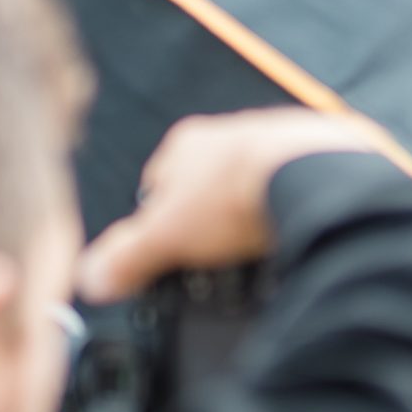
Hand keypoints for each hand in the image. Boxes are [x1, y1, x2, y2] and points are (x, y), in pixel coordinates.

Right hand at [79, 108, 406, 300]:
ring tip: (262, 247)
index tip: (171, 249)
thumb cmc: (236, 197)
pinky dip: (298, 206)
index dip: (161, 220)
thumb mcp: (166, 237)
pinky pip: (302, 184)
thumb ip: (127, 257)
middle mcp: (232, 131)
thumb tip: (89, 279)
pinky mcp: (323, 152)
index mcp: (187, 143)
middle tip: (220, 254)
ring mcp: (279, 137)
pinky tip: (299, 231)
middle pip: (210, 180)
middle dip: (212, 214)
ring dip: (257, 207)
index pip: (159, 182)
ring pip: (258, 178)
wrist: (314, 176)